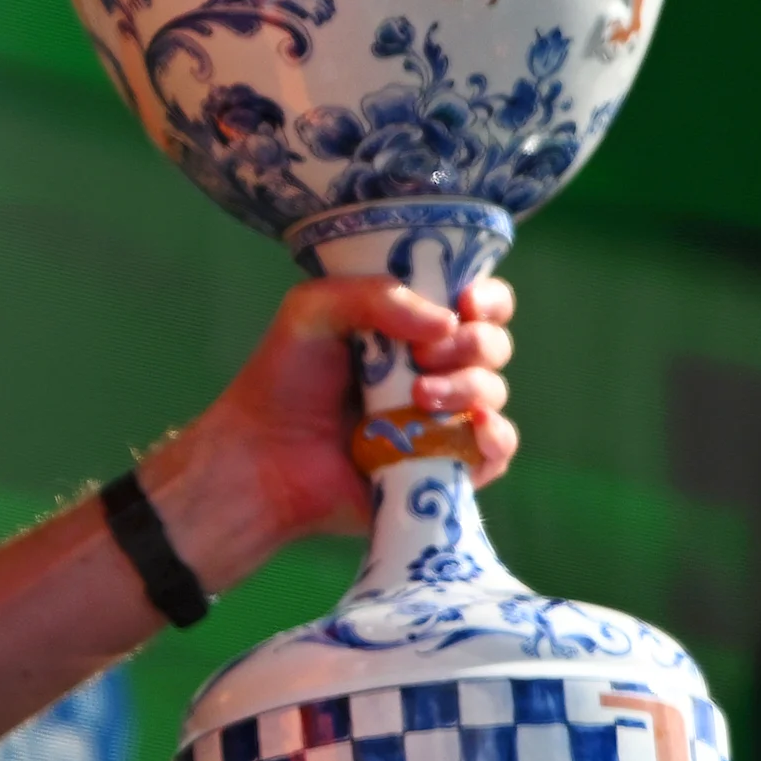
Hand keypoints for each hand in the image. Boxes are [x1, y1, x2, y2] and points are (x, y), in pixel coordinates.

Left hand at [142, 276, 518, 591]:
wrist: (265, 457)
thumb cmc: (284, 380)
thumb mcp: (314, 311)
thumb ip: (375, 295)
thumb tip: (447, 323)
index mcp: (410, 326)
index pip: (476, 303)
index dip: (487, 299)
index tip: (467, 302)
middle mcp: (434, 369)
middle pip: (491, 345)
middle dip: (473, 343)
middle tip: (424, 356)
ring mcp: (443, 418)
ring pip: (493, 392)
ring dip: (469, 387)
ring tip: (418, 397)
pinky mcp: (446, 465)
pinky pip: (495, 450)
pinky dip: (495, 436)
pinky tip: (474, 427)